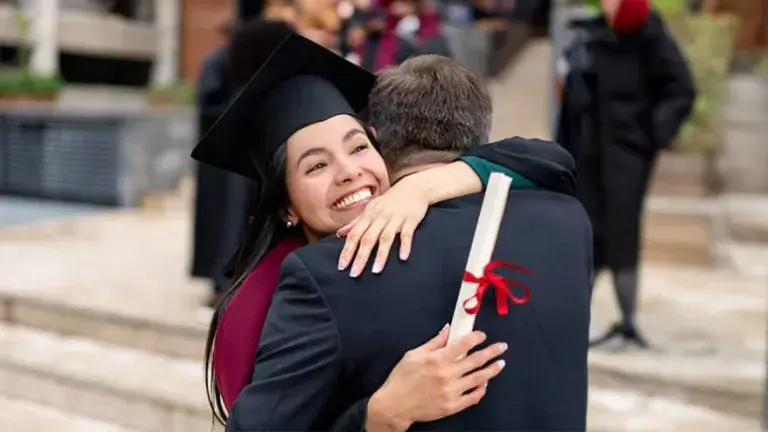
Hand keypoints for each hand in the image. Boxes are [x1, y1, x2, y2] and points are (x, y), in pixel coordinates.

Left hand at [336, 176, 428, 276]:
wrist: (414, 186)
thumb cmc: (390, 200)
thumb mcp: (371, 208)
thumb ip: (356, 222)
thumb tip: (340, 234)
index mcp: (369, 216)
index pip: (354, 235)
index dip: (347, 251)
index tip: (341, 266)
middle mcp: (380, 217)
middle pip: (367, 239)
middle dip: (360, 257)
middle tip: (354, 274)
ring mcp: (395, 218)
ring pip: (386, 238)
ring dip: (380, 255)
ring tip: (376, 271)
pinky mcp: (410, 219)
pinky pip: (407, 233)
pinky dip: (405, 245)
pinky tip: (403, 258)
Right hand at [366, 325, 506, 430]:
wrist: (395, 405)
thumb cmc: (401, 379)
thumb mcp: (413, 355)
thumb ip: (433, 343)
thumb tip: (447, 329)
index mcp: (437, 359)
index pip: (463, 344)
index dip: (476, 337)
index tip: (482, 335)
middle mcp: (447, 374)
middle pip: (476, 360)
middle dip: (492, 351)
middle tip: (502, 347)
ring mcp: (451, 391)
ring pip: (479, 378)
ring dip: (492, 370)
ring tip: (501, 363)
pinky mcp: (452, 405)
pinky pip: (473, 397)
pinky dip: (481, 389)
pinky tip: (485, 383)